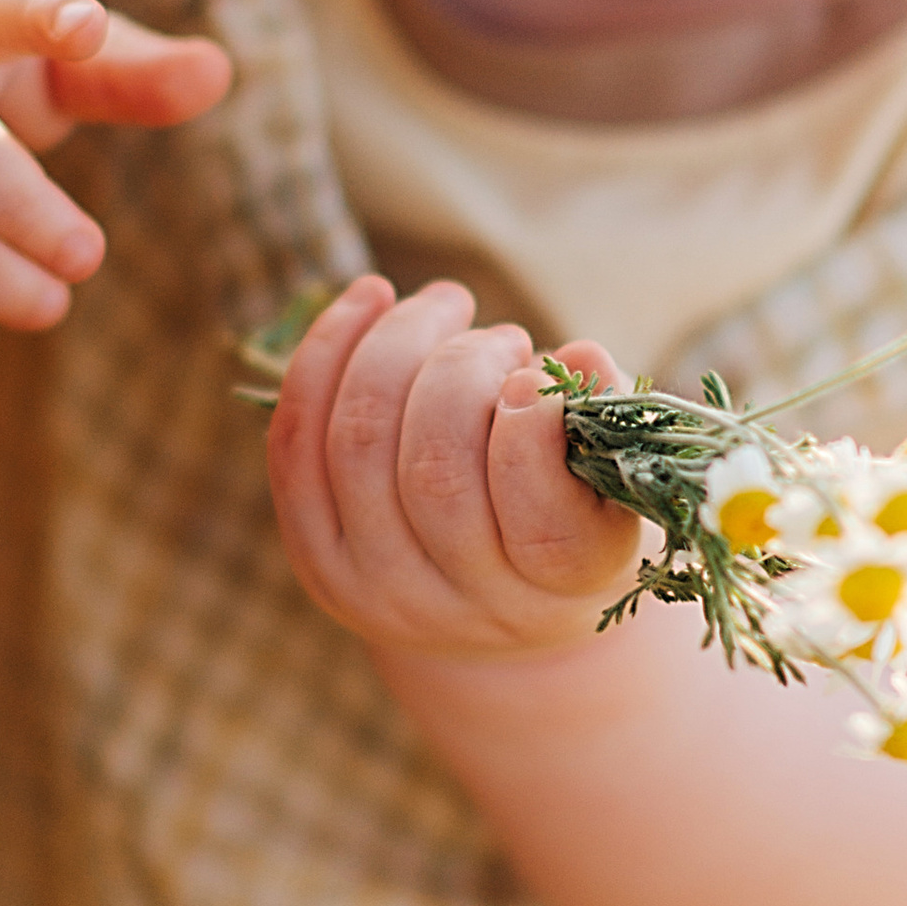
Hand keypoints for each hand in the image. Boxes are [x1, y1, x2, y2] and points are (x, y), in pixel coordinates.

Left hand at [268, 273, 637, 658]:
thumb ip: (603, 417)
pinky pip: (297, 444)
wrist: (489, 604)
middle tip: (502, 336)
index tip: (538, 372)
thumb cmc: (569, 509)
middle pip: (436, 476)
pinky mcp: (315, 558)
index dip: (533, 433)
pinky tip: (371, 297)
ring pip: (359, 446)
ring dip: (398, 346)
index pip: (542, 527)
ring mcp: (377, 590)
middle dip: (462, 371)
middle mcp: (461, 608)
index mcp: (559, 592)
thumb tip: (578, 355)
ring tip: (447, 307)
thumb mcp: (609, 474)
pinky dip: (326, 354)